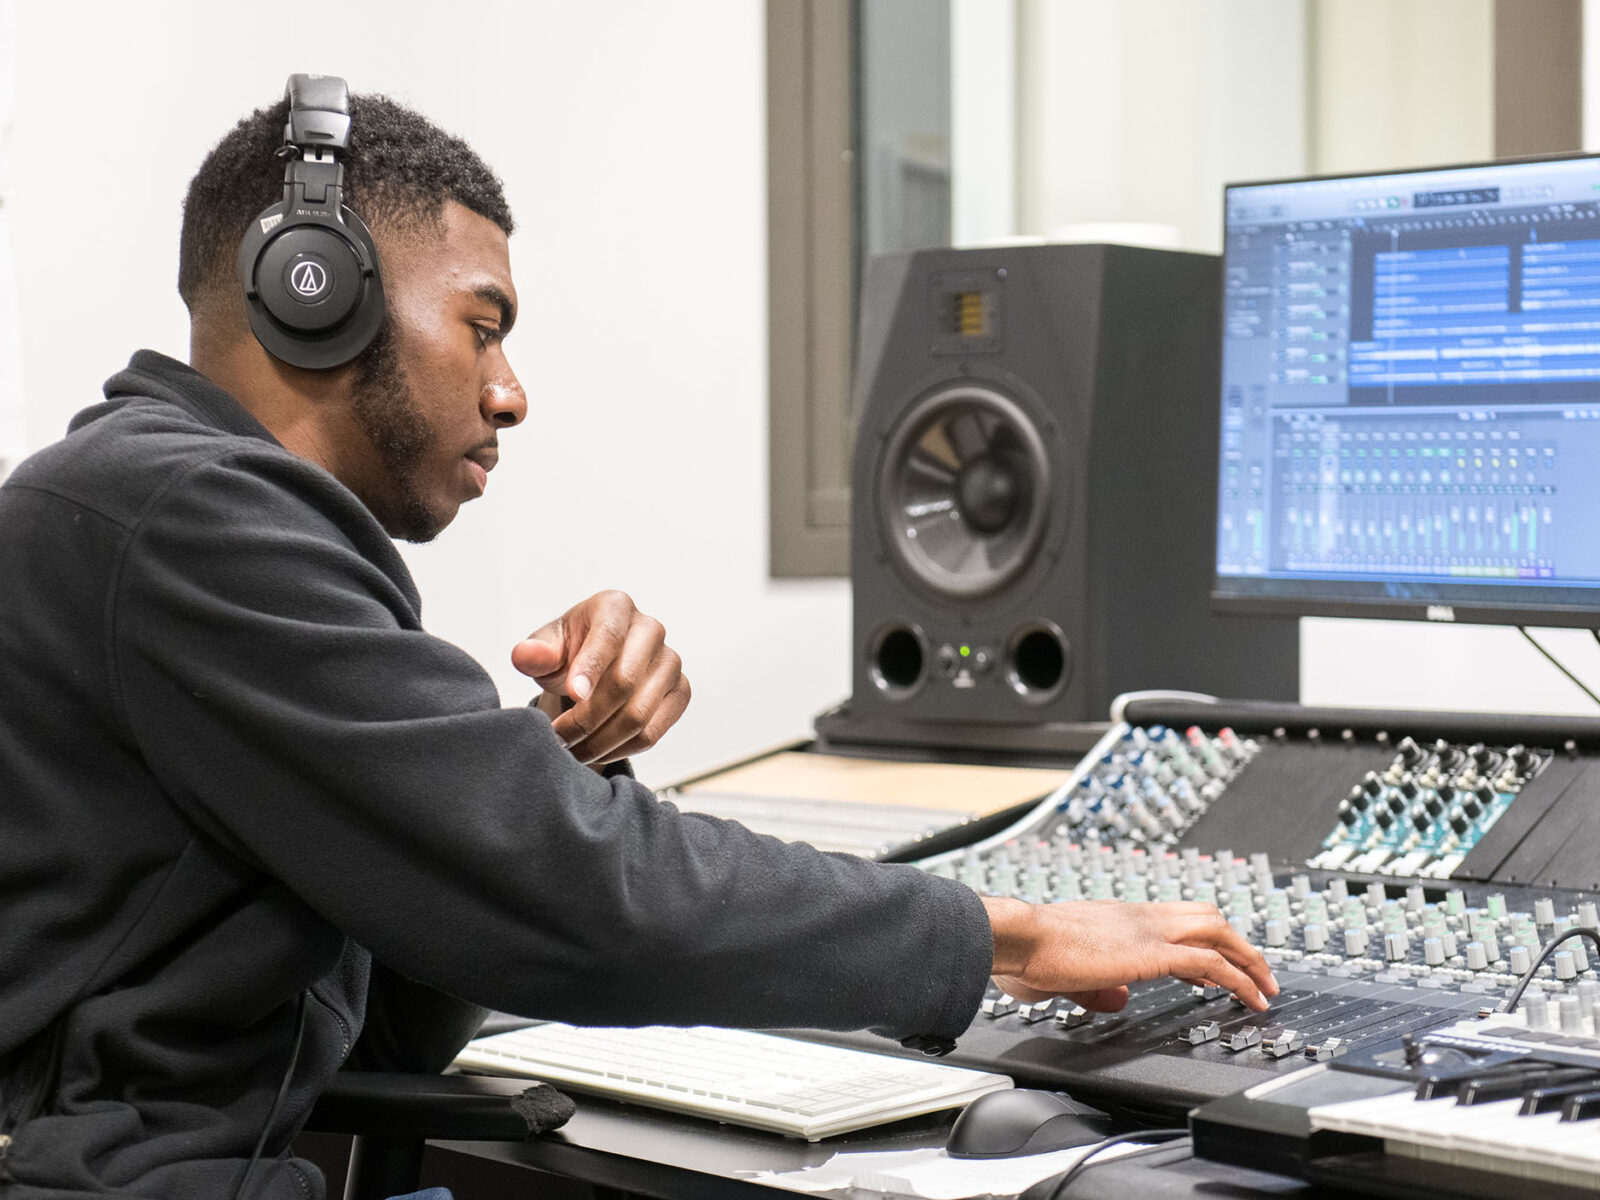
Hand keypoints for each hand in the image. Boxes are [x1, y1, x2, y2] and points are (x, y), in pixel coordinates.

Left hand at [510, 590, 690, 764]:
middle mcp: (651, 629)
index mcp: (615, 607)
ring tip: (571, 751)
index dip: (590, 668)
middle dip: (586, 718)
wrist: (595, 669)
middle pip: (624, 682)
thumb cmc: (569, 653)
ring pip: (638, 715)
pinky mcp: (680, 692)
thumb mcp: (546, 649)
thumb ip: (534, 653)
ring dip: (600, 741)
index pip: (608, 637)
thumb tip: (525, 656)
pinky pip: (652, 732)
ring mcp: (670, 662)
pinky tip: (596, 751)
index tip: (571, 695)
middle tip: (558, 739)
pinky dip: (620, 750)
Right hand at [981, 897, 1277, 1012]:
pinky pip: (1211, 962)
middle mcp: (1138, 917)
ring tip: (1266, 987)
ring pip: (1218, 930)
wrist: (1018, 935)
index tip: (1214, 966)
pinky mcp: (1152, 952)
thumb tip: (1116, 999)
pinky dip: (1239, 979)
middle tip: (1255, 972)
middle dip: (1237, 944)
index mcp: (1118, 918)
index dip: (1201, 942)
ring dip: (1248, 958)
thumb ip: (1094, 987)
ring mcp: (1148, 930)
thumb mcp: (1065, 974)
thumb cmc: (1026, 950)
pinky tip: (1250, 998)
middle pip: (1206, 915)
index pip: (1175, 921)